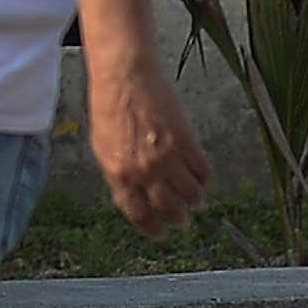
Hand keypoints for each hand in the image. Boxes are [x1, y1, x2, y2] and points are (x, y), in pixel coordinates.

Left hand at [92, 78, 212, 231]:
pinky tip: (201, 177)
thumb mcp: (103, 147)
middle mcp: (144, 171)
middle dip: (178, 218)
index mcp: (119, 174)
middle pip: (169, 209)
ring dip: (195, 200)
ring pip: (191, 194)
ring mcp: (167, 157)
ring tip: (195, 198)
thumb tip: (132, 197)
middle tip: (182, 219)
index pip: (139, 215)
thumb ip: (118, 175)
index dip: (153, 228)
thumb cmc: (109, 107)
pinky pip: (203, 172)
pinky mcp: (187, 141)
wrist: (125, 76)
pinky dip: (204, 179)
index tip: (160, 232)